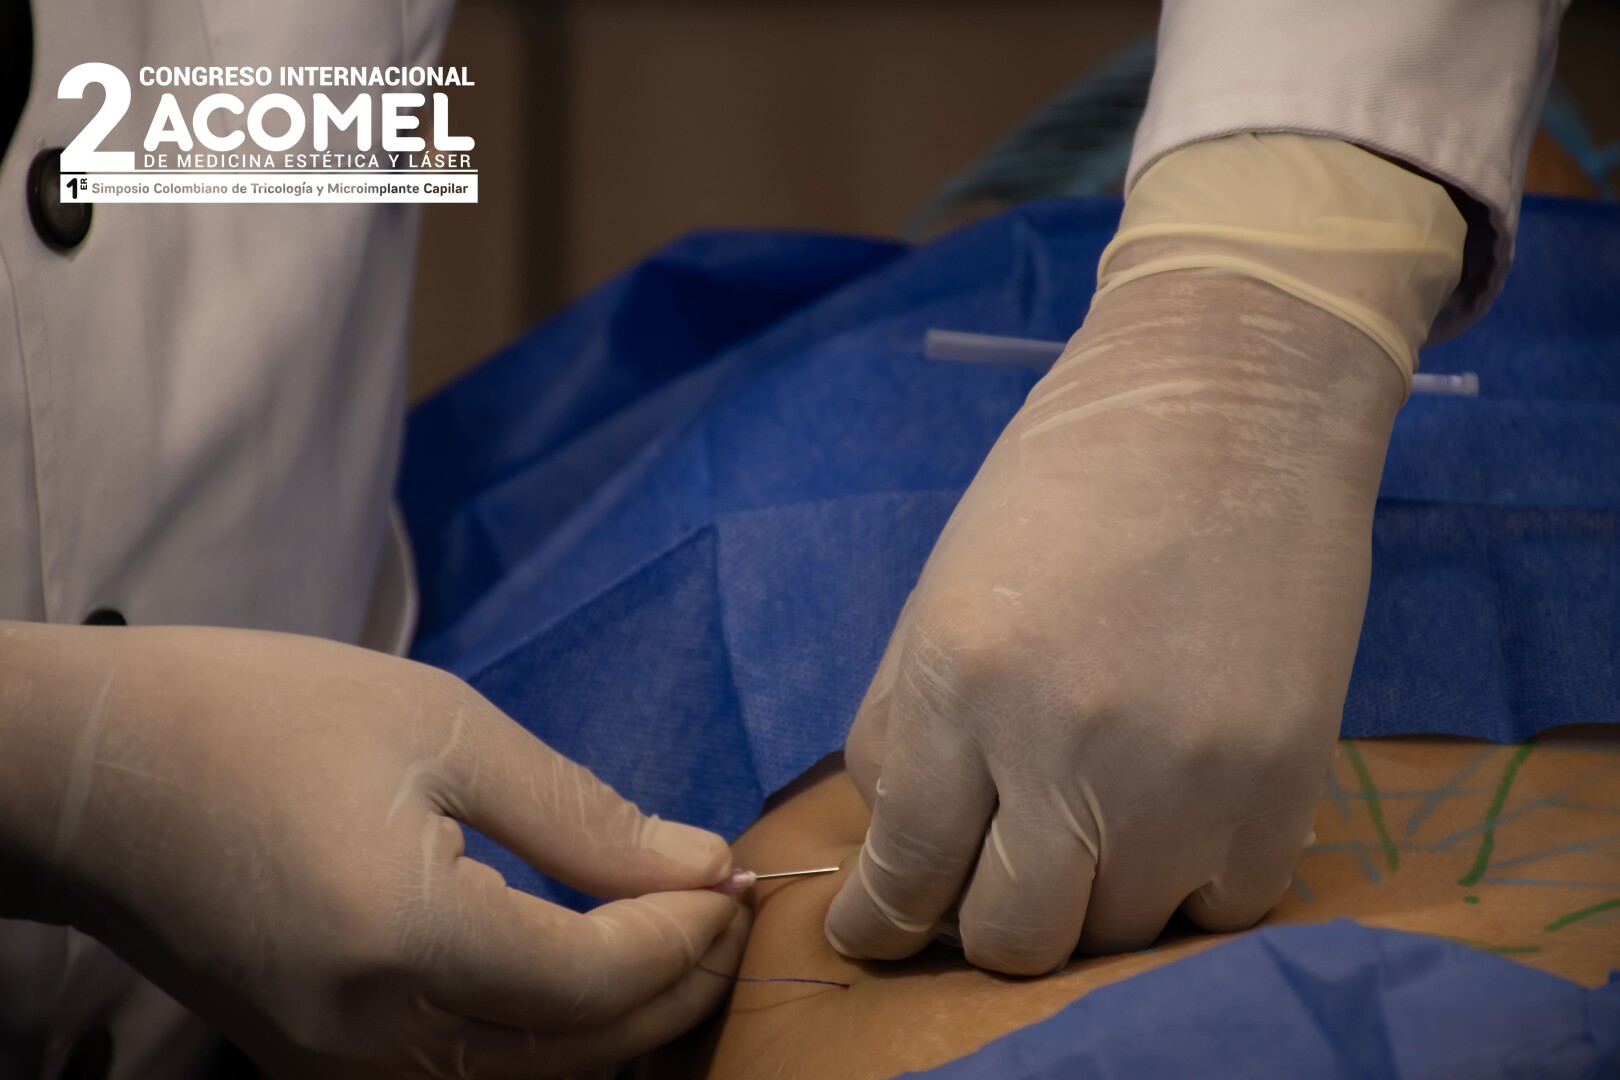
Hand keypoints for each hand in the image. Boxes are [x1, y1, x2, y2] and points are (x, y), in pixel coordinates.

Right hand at [0, 622, 746, 1077]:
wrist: (94, 770)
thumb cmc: (261, 716)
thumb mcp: (441, 730)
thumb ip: (580, 817)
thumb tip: (697, 863)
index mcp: (405, 941)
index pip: (598, 980)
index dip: (685, 934)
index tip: (737, 875)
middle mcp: (371, 1039)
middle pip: (577, 1052)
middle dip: (674, 988)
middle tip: (726, 911)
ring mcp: (336, 1069)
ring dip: (621, 1022)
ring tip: (678, 941)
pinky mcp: (316, 1064)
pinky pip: (468, 1077)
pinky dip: (549, 1036)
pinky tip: (586, 974)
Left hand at [828, 270, 1404, 973]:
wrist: (1231, 406)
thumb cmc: (1064, 488)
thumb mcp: (941, 592)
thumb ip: (904, 729)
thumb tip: (896, 849)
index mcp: (966, 679)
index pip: (906, 872)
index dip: (879, 924)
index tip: (874, 932)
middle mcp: (1070, 746)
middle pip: (1013, 940)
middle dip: (981, 924)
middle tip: (987, 873)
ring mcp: (1189, 779)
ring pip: (1116, 935)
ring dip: (1089, 896)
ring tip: (1094, 810)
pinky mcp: (1286, 788)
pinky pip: (1218, 909)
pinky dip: (1184, 881)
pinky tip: (1172, 807)